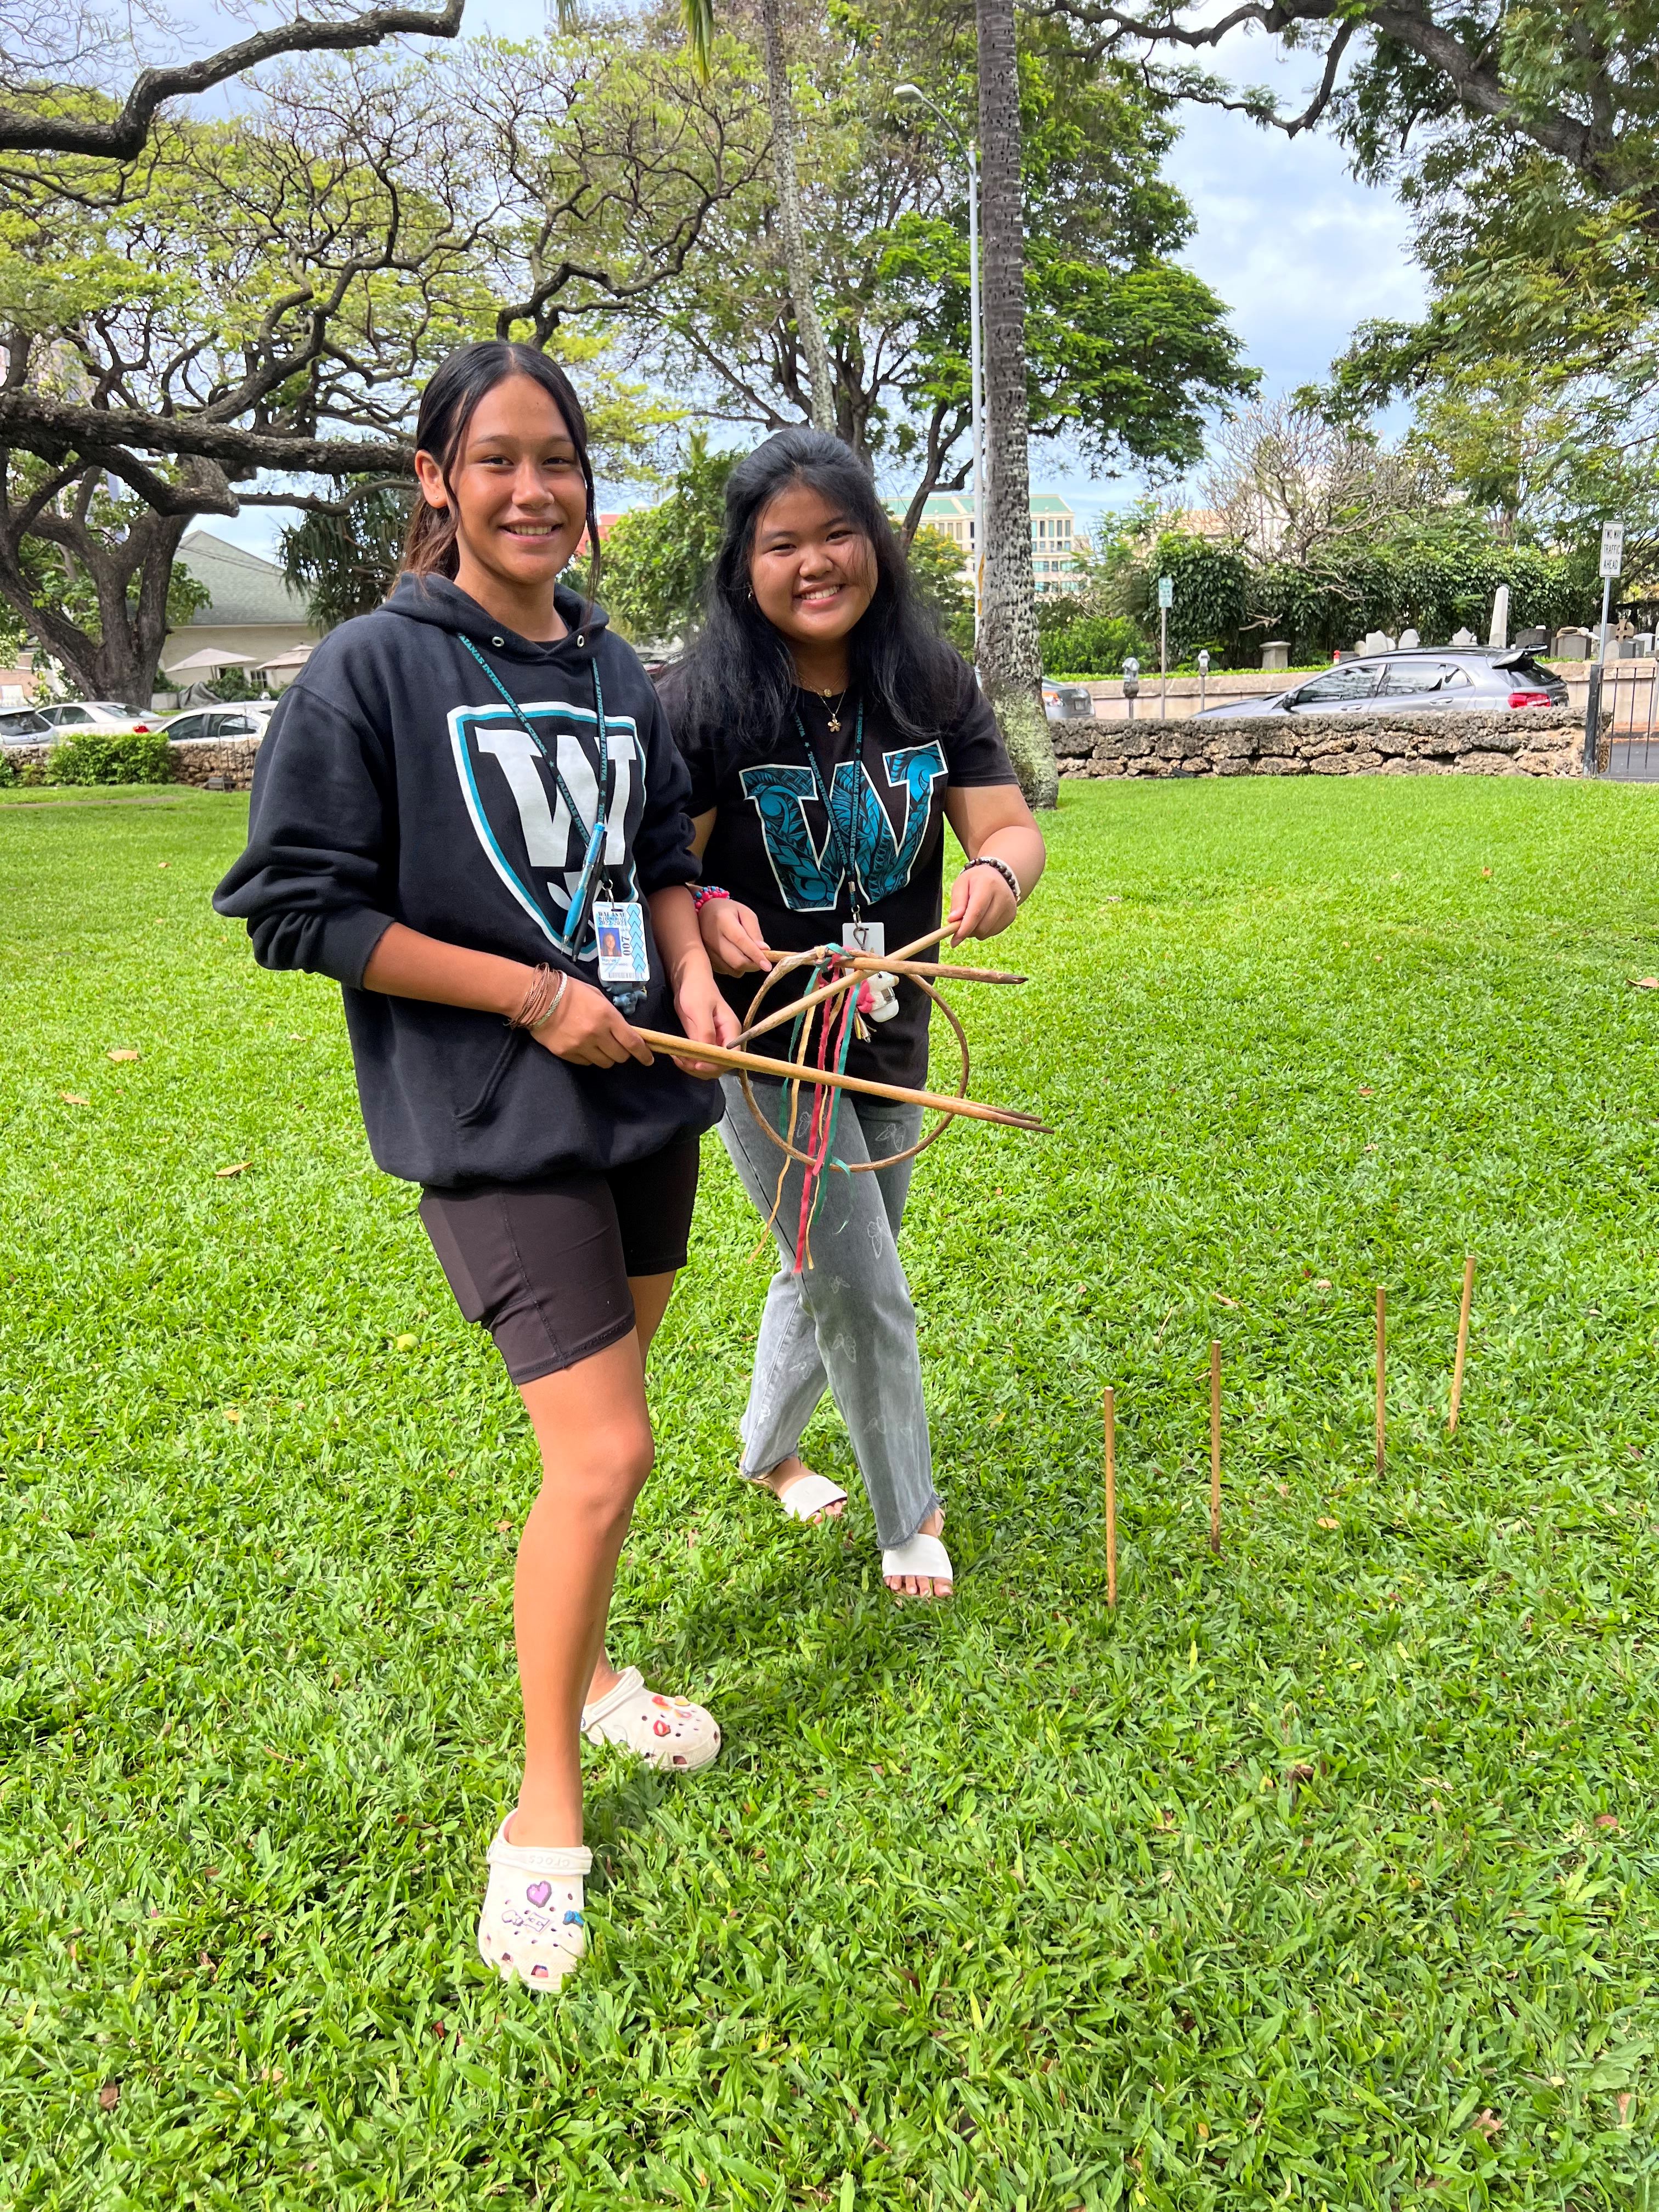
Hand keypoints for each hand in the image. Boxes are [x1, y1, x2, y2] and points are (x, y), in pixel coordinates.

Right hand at [530, 977, 652, 1068]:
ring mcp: (581, 1046)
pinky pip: (586, 1063)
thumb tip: (624, 1031)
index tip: (648, 1059)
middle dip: (623, 1053)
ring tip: (598, 1046)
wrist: (538, 998)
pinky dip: (589, 1057)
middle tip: (618, 1047)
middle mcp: (596, 1034)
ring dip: (606, 1057)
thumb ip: (612, 1016)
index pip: (632, 1042)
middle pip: (620, 1056)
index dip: (643, 1053)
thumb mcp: (597, 997)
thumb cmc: (571, 991)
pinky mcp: (567, 1053)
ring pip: (604, 1063)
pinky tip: (583, 1046)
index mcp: (607, 1016)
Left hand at [670, 966, 741, 1076]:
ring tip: (677, 1056)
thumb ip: (705, 1031)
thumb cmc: (696, 990)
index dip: (716, 1064)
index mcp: (731, 1030)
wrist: (688, 981)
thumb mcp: (699, 1009)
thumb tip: (707, 1053)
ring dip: (692, 1066)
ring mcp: (715, 1042)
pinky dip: (688, 1062)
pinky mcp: (703, 1043)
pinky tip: (676, 1054)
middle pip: (720, 1065)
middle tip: (682, 1059)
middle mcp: (726, 1039)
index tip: (697, 1064)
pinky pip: (699, 1059)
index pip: (732, 1057)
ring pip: (709, 1066)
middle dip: (702, 1067)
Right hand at [699, 896, 772, 975]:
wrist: (704, 912)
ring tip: (747, 955)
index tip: (767, 966)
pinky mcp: (705, 959)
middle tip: (761, 960)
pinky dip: (734, 968)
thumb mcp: (745, 913)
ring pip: (731, 969)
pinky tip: (735, 956)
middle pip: (736, 960)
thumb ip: (754, 931)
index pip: (741, 941)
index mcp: (722, 920)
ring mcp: (706, 950)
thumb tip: (764, 950)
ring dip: (745, 967)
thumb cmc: (727, 911)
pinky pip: (725, 971)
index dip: (755, 955)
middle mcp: (711, 937)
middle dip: (753, 965)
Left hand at [946, 862, 1017, 943]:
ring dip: (975, 931)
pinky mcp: (1011, 916)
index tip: (953, 941)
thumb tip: (952, 920)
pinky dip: (984, 930)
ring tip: (972, 917)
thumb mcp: (961, 884)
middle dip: (967, 930)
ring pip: (987, 932)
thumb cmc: (975, 880)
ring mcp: (1009, 908)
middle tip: (959, 924)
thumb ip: (957, 902)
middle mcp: (1002, 897)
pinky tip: (983, 917)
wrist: (998, 875)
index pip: (976, 912)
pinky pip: (993, 932)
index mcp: (988, 885)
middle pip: (982, 926)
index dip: (964, 929)